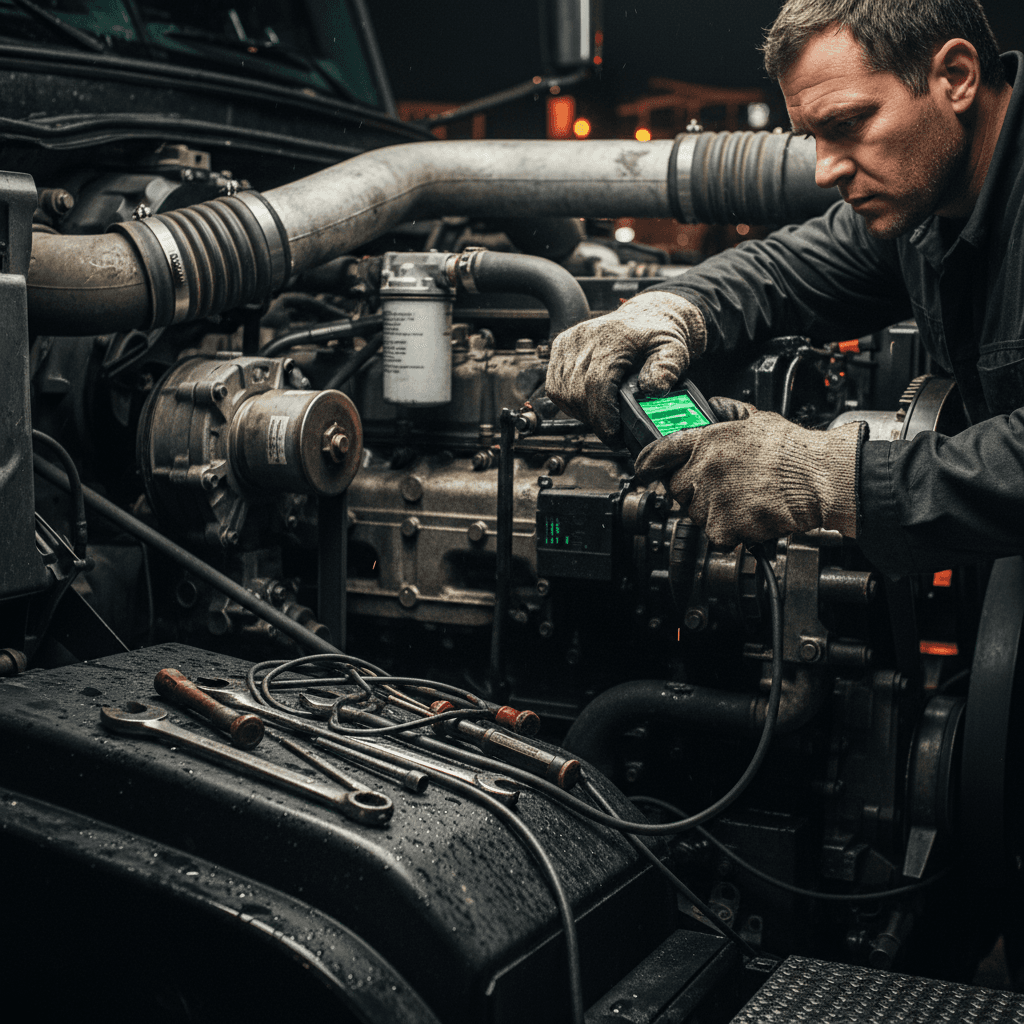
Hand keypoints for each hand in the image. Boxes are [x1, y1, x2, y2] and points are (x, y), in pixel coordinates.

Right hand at [545, 290, 705, 445]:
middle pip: (577, 392)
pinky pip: (555, 386)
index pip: (596, 384)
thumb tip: (653, 388)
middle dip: (595, 419)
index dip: (602, 415)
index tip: (613, 435)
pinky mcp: (560, 347)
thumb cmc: (657, 336)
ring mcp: (568, 342)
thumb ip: (667, 368)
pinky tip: (587, 405)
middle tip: (613, 432)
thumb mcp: (674, 349)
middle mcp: (584, 337)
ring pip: (563, 393)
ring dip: (581, 413)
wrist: (644, 317)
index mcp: (611, 337)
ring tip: (602, 418)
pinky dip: (568, 402)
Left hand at [633, 398, 863, 545]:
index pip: (660, 452)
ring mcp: (712, 498)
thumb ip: (728, 414)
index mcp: (708, 441)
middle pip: (677, 488)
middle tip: (722, 488)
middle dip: (694, 490)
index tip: (642, 469)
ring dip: (714, 512)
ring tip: (744, 500)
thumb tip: (714, 407)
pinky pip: (716, 535)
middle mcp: (704, 468)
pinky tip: (750, 517)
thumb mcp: (756, 418)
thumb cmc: (794, 451)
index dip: (647, 462)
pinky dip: (731, 532)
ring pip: (696, 514)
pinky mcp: (724, 525)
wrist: (820, 478)